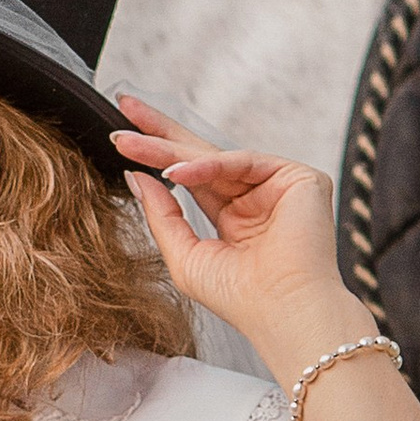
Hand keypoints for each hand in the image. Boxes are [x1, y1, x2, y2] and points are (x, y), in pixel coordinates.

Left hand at [111, 95, 371, 371]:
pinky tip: (174, 171)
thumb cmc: (240, 297)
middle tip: (124, 107)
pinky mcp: (299, 178)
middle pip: (201, 154)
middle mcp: (255, 197)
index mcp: (233, 218)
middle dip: (160, 132)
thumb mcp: (185, 254)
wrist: (283, 313)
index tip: (120, 137)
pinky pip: (244, 160)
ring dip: (168, 147)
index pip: (191, 175)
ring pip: (214, 155)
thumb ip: (161, 214)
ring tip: (129, 143)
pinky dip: (207, 165)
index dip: (157, 154)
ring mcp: (277, 186)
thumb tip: (135, 176)